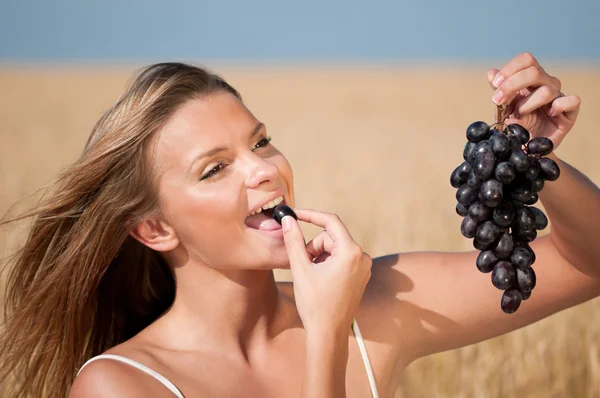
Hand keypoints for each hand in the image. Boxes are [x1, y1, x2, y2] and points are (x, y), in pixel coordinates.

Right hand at [281, 209, 371, 334]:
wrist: (328, 334)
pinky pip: (341, 259)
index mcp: (351, 252)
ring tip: (310, 275)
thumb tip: (287, 220)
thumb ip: (294, 241)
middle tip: (302, 264)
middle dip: (314, 246)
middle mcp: (362, 257)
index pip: (331, 222)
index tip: (295, 214)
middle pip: (331, 237)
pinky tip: (319, 279)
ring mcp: (363, 267)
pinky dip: (327, 263)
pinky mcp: (360, 276)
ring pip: (335, 248)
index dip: (311, 215)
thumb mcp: (301, 269)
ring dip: (319, 256)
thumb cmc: (315, 304)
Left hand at [487, 52, 580, 148]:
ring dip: (526, 104)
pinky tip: (549, 114)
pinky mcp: (569, 113)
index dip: (510, 69)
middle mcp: (546, 84)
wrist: (524, 149)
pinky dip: (559, 106)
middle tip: (499, 101)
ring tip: (519, 115)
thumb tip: (491, 72)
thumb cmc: (515, 126)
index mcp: (529, 79)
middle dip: (512, 85)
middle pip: (534, 71)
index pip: (526, 60)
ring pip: (546, 90)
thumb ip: (498, 90)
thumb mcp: (502, 108)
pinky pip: (572, 100)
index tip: (496, 84)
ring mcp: (558, 97)